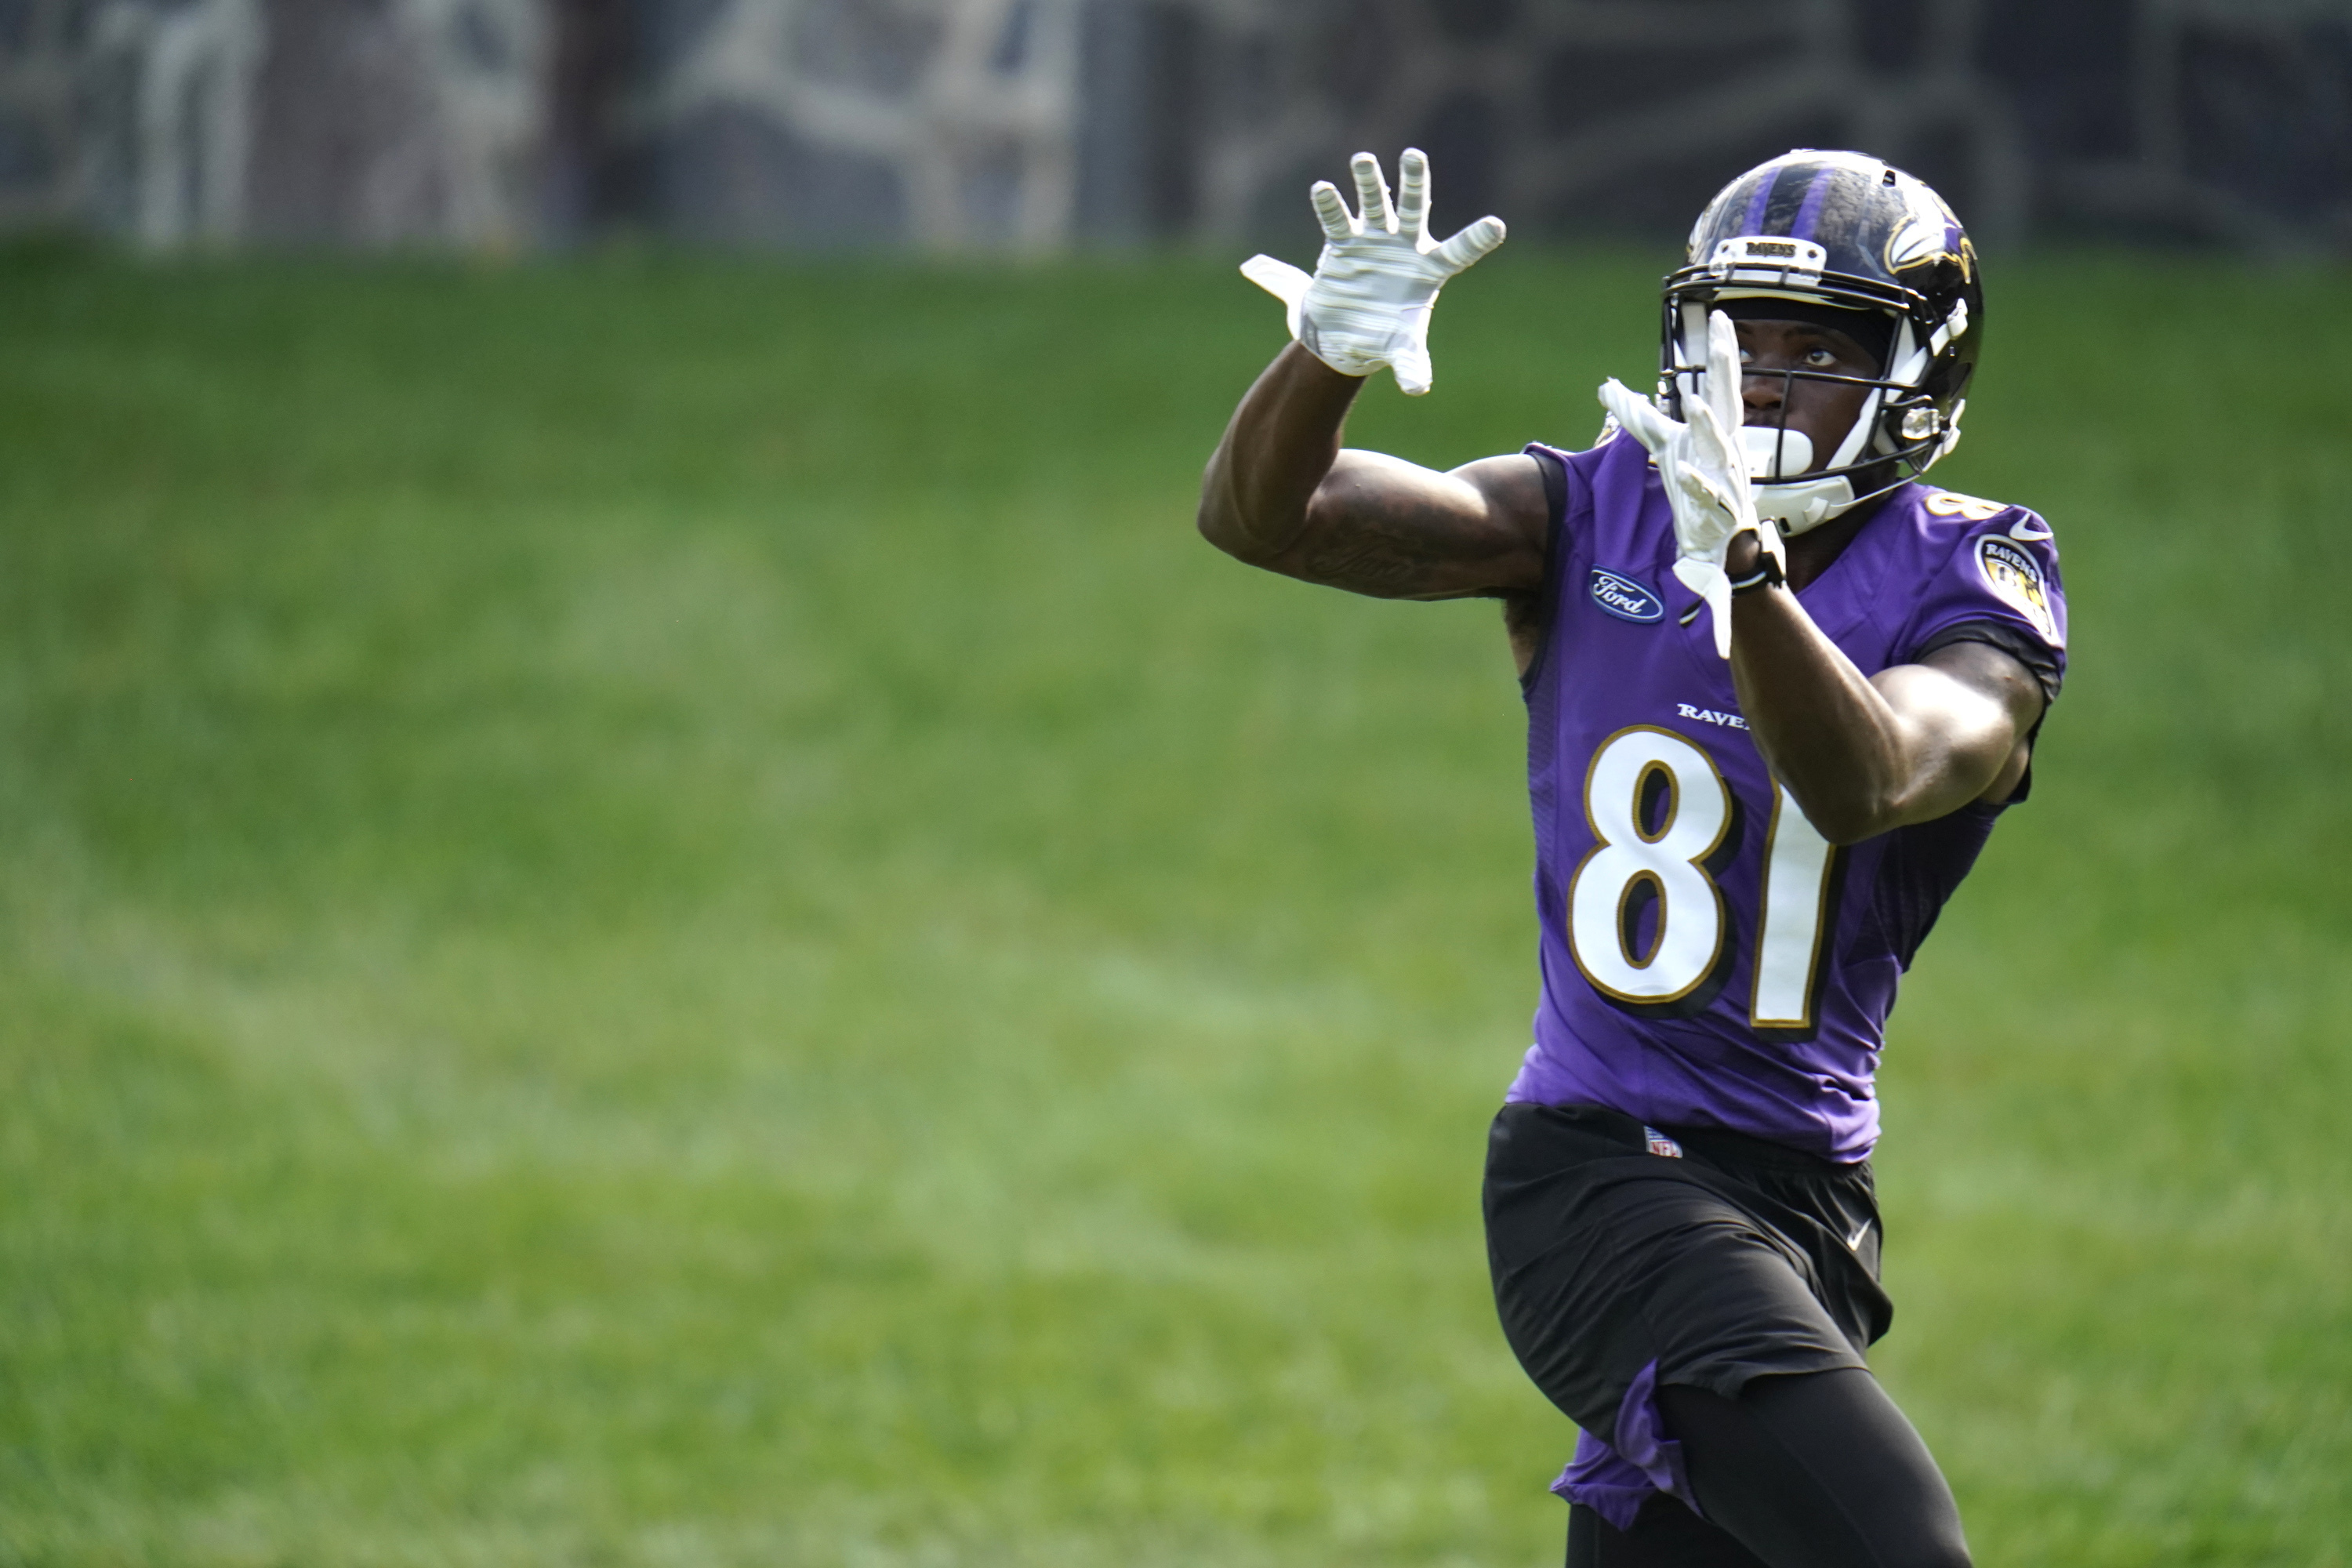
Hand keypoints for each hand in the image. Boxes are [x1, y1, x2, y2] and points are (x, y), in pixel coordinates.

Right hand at [1240, 148, 1505, 395]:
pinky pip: (1338, 222)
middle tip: (1414, 156)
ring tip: (1362, 160)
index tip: (1497, 226)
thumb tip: (1419, 390)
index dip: (1477, 240)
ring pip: (1374, 205)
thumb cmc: (1384, 339)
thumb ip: (1412, 365)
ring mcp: (1374, 240)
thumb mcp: (1401, 352)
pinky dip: (1330, 207)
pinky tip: (1322, 190)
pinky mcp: (1343, 244)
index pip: (1458, 251)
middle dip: (1414, 182)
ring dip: (1368, 182)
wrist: (1346, 335)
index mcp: (1429, 270)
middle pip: (1414, 208)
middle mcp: (1403, 247)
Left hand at [1596, 310, 1784, 656]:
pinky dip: (1696, 484)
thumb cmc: (1694, 486)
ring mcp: (1726, 479)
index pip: (1720, 384)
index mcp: (1716, 431)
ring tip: (1693, 403)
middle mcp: (1726, 449)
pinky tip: (1682, 472)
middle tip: (1724, 340)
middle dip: (1727, 371)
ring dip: (1709, 426)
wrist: (1714, 544)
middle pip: (1728, 403)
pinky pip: (1708, 496)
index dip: (1722, 351)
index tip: (1721, 316)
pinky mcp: (1719, 512)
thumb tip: (1608, 386)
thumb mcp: (1663, 445)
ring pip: (1721, 448)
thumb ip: (1637, 415)